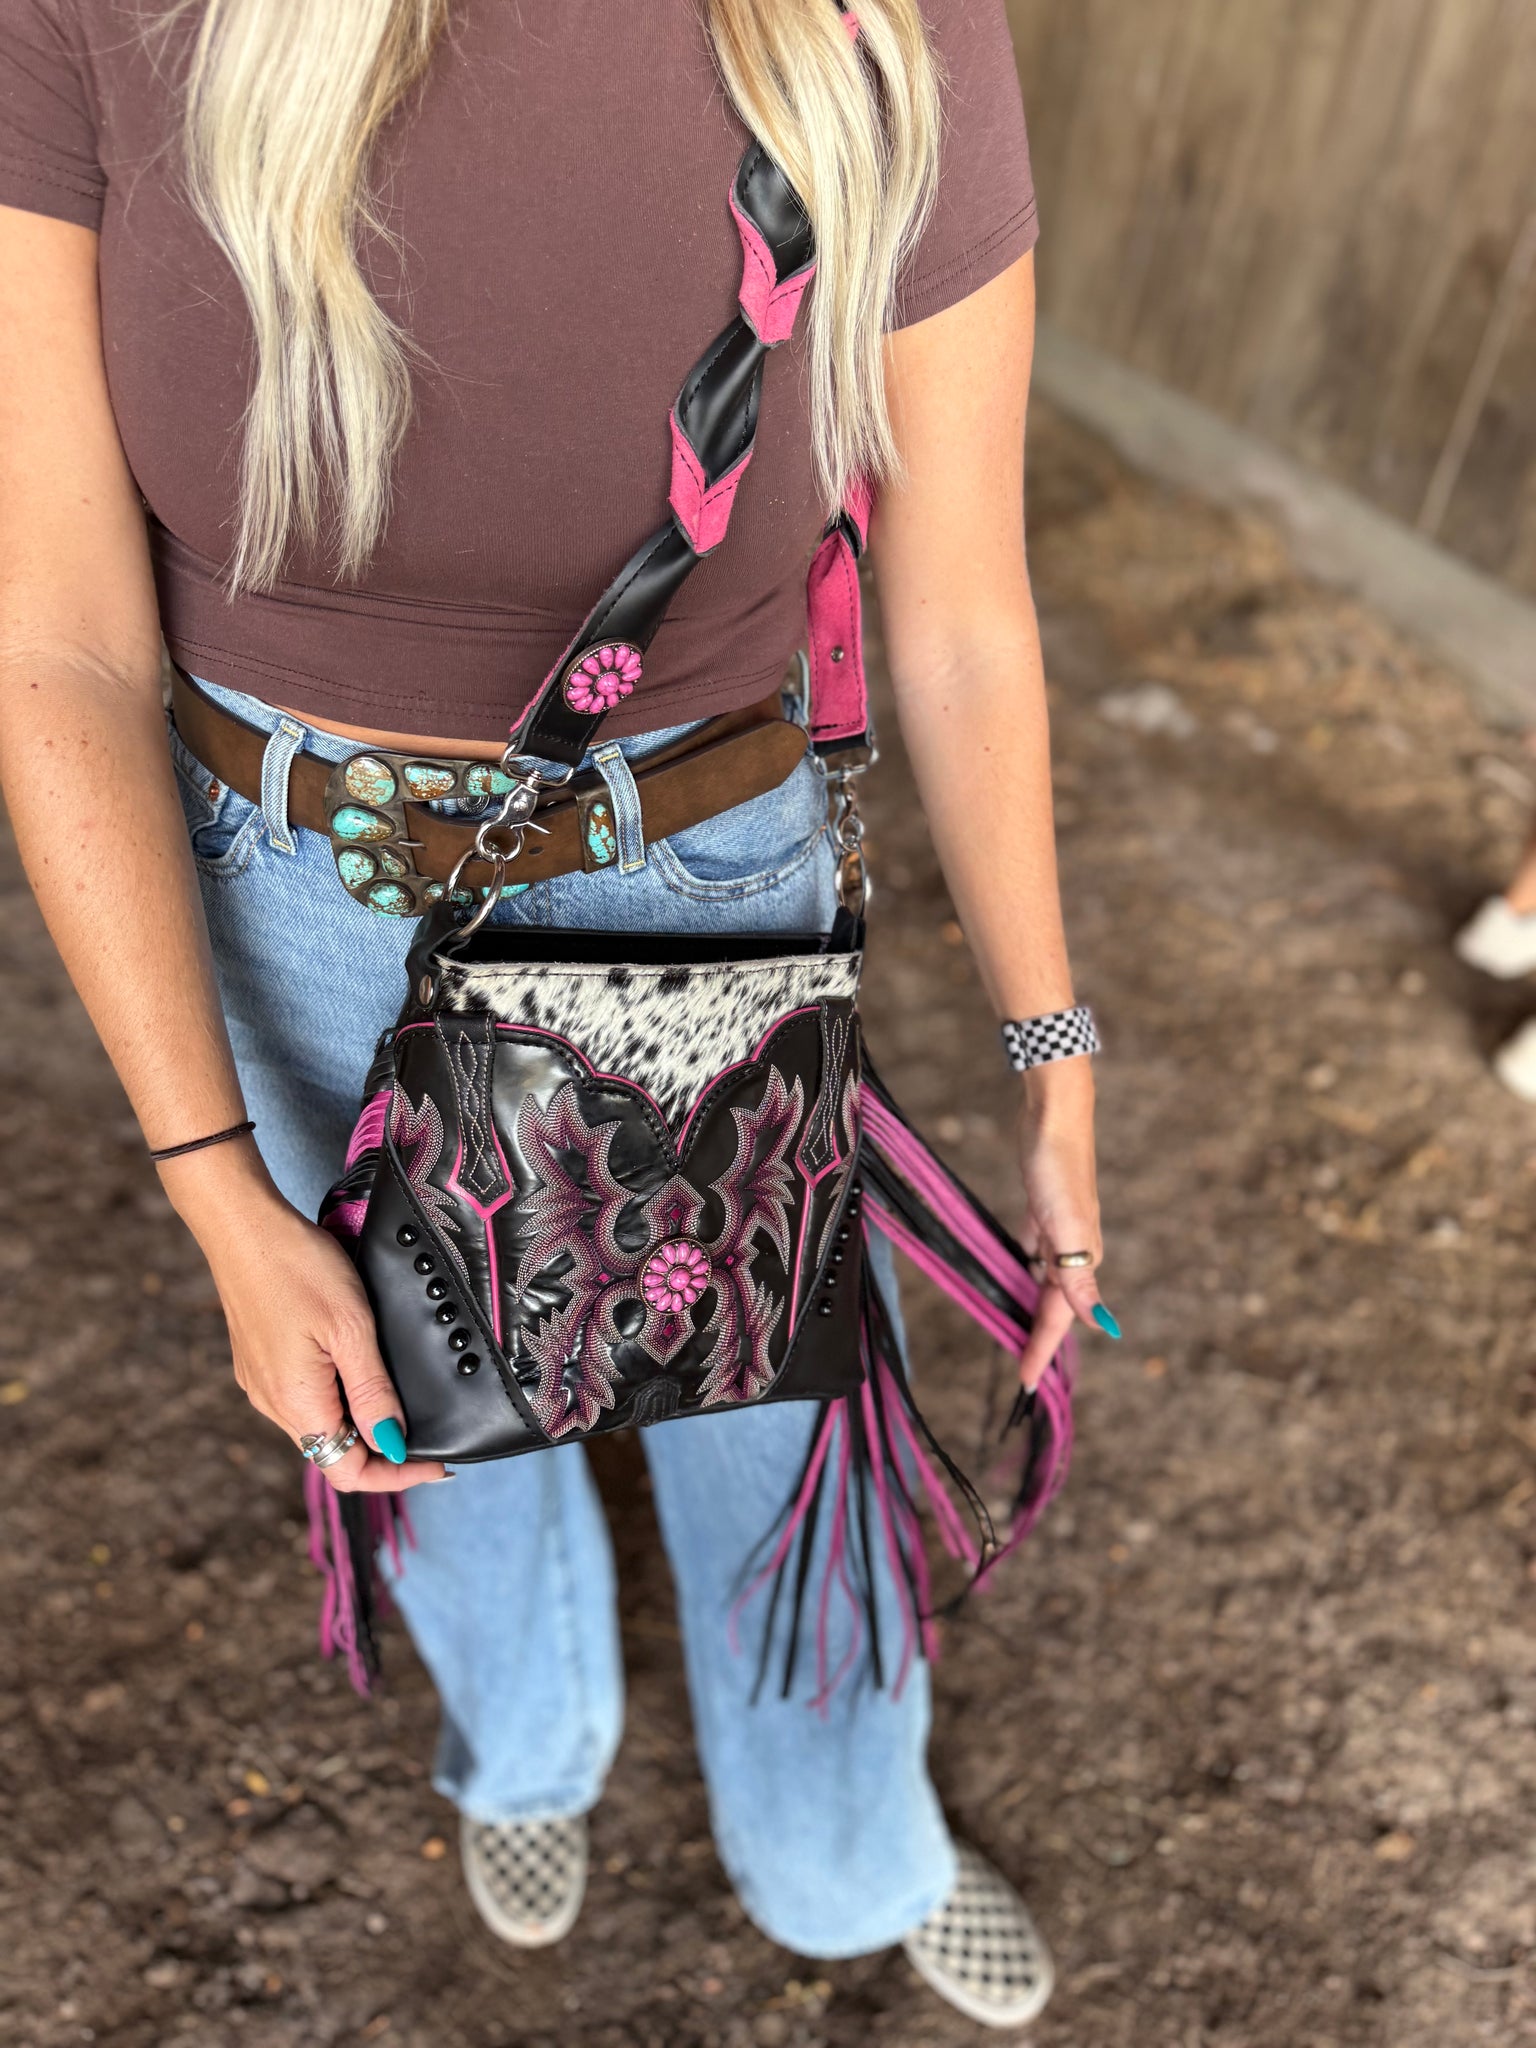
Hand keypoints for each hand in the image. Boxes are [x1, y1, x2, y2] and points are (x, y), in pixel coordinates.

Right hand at [163, 1149, 446, 1492]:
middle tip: (430, 1437)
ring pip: (319, 1427)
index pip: (348, 1471)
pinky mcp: (259, 1363)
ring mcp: (262, 1384)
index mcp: (297, 1403)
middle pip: (334, 1453)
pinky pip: (303, 1400)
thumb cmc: (297, 1267)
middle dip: (383, 1453)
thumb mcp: (351, 1328)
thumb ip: (373, 1392)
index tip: (438, 1464)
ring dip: (360, 1426)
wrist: (242, 1226)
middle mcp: (273, 1404)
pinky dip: (337, 1402)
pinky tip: (359, 1378)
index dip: (396, 1475)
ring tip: (400, 1407)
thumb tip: (394, 1445)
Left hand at [1014, 1057, 1115, 1388]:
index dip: (1042, 1350)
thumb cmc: (1058, 1165)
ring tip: (1023, 1331)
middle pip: (1054, 1304)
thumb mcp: (1066, 1224)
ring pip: (1047, 1279)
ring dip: (1037, 1307)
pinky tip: (1019, 1266)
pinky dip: (1029, 1265)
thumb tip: (1098, 1323)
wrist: (1053, 1112)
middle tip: (1024, 1370)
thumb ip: (1078, 1274)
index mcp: (1081, 1255)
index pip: (1059, 1317)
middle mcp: (1074, 1246)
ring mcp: (1060, 1226)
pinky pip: (1037, 1247)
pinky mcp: (1044, 1206)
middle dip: (1042, 1338)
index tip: (1025, 1383)